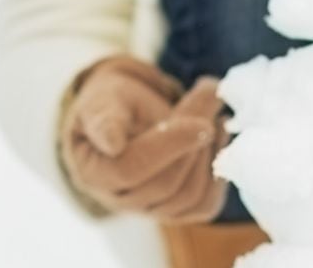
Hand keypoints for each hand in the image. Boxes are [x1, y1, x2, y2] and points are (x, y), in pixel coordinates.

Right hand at [60, 56, 226, 222]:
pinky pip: (204, 205)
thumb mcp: (101, 101)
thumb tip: (113, 142)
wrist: (126, 116)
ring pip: (189, 195)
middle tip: (211, 99)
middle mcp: (119, 199)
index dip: (169, 146)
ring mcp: (148, 210)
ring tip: (216, 117)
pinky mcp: (175, 211)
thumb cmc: (110, 105)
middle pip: (166, 184)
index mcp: (93, 172)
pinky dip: (219, 174)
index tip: (202, 123)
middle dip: (194, 142)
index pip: (130, 169)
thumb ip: (105, 118)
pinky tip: (219, 140)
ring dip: (210, 154)